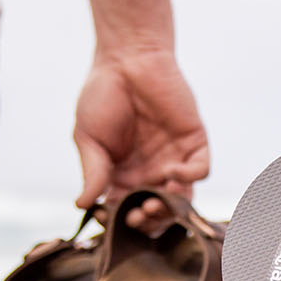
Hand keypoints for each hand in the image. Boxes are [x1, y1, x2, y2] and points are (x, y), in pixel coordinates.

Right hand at [74, 49, 211, 230]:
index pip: (124, 210)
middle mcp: (150, 171)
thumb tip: (80, 205)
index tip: (109, 217)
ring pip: (180, 198)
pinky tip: (170, 171)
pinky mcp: (193, 142)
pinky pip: (200, 171)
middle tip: (137, 216)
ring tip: (153, 204)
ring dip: (169, 208)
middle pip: (155, 212)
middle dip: (147, 222)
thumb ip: (92, 172)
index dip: (118, 221)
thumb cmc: (102, 95)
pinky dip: (188, 178)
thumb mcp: (88, 137)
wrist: (127, 58)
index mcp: (122, 174)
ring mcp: (174, 158)